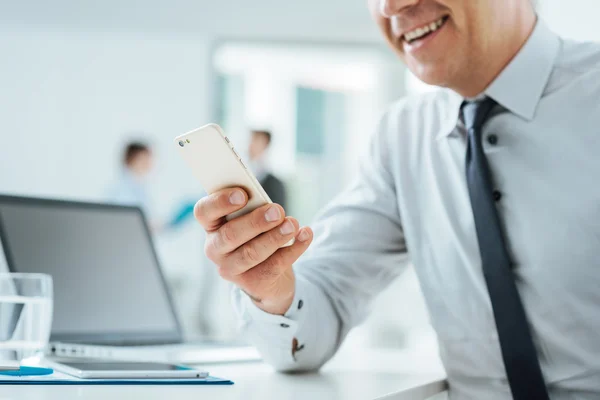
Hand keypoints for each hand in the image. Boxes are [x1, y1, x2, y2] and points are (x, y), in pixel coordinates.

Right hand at [194, 188, 313, 314]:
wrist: (269, 274)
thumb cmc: (257, 234)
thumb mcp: (252, 217)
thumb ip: (253, 207)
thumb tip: (268, 204)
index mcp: (212, 225)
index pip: (204, 211)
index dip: (220, 202)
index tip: (242, 194)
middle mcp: (215, 249)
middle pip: (229, 235)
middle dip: (255, 222)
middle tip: (277, 211)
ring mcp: (231, 269)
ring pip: (251, 253)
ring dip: (275, 237)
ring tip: (293, 224)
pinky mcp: (253, 283)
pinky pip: (274, 266)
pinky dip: (293, 249)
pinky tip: (305, 234)